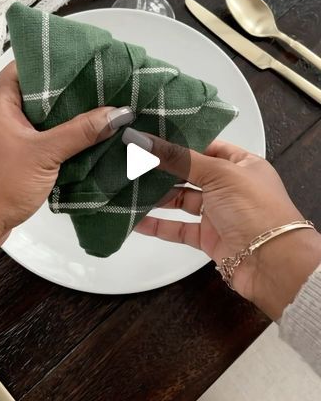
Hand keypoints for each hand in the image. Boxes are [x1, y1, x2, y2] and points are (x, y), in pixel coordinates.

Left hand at [0, 63, 125, 277]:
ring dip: (74, 117)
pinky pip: (49, 137)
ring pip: (49, 117)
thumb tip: (117, 113)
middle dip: (74, 91)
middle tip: (106, 85)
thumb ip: (81, 132)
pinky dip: (68, 137)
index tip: (89, 60)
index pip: (30, 65)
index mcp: (1, 101)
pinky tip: (93, 137)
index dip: (58, 60)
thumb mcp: (43, 154)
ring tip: (107, 107)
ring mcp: (13, 135)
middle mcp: (5, 113)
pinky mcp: (21, 155)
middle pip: (43, 91)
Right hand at [135, 136, 320, 318]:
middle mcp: (231, 187)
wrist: (272, 264)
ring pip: (182, 200)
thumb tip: (142, 139)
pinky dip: (158, 225)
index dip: (180, 142)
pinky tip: (137, 219)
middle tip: (133, 161)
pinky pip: (179, 228)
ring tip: (129, 187)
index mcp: (242, 164)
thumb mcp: (218, 174)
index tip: (151, 137)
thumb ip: (179, 158)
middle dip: (163, 169)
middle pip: (190, 173)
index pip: (206, 147)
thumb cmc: (255, 210)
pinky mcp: (209, 238)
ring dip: (157, 196)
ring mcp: (219, 213)